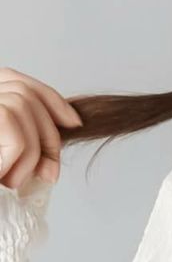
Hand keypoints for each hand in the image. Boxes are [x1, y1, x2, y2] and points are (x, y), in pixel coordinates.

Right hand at [0, 68, 82, 192]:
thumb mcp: (4, 155)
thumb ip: (23, 133)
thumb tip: (65, 125)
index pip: (16, 80)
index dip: (50, 98)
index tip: (73, 122)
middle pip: (24, 94)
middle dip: (49, 134)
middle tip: (50, 174)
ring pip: (21, 110)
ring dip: (30, 155)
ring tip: (10, 181)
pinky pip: (14, 136)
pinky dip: (16, 161)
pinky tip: (1, 177)